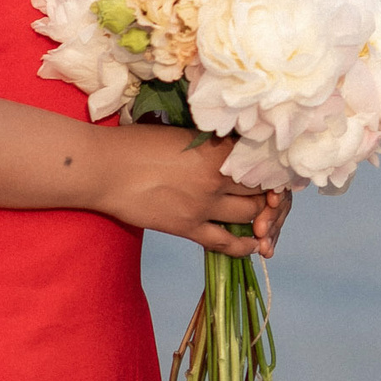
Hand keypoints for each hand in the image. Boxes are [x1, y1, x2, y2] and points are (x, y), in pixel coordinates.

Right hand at [97, 124, 282, 257]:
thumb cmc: (137, 142)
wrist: (105, 168)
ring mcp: (203, 205)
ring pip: (251, 214)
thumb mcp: (182, 134)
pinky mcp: (187, 227)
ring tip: (265, 217)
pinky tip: (254, 246)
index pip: (262, 159)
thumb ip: (210, 144)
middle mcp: (216, 177)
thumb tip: (232, 149)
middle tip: (274, 195)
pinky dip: (244, 246)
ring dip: (263, 217)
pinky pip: (226, 242)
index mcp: (216, 149)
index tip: (275, 168)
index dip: (274, 165)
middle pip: (262, 187)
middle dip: (273, 193)